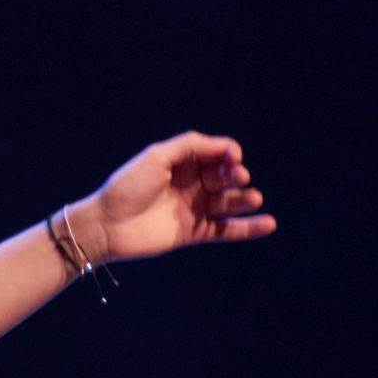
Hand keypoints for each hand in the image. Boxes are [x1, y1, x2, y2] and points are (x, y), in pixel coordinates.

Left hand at [74, 131, 276, 264]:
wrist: (108, 225)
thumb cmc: (127, 187)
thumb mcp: (155, 158)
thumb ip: (189, 147)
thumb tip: (224, 145)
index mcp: (179, 162)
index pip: (213, 152)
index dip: (227, 152)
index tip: (233, 155)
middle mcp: (189, 184)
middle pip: (223, 175)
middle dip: (234, 174)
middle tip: (236, 177)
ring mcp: (193, 208)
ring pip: (229, 202)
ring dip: (244, 198)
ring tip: (252, 197)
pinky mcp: (195, 232)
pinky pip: (228, 229)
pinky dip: (249, 228)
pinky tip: (269, 223)